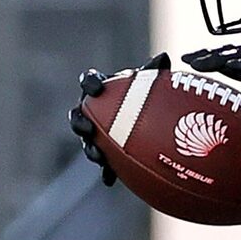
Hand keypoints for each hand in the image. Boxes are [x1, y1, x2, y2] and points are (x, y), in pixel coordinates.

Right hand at [67, 54, 170, 186]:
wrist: (144, 121)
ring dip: (89, 149)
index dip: (89, 84)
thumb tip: (164, 58)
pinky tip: (110, 181)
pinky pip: (102, 163)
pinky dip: (106, 172)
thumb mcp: (149, 84)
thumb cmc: (144, 96)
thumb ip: (152, 72)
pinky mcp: (104, 153)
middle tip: (87, 128)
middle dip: (79, 122)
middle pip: (77, 115)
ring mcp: (95, 134)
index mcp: (100, 90)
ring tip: (97, 156)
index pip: (88, 81)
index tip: (96, 90)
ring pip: (85, 142)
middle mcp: (92, 111)